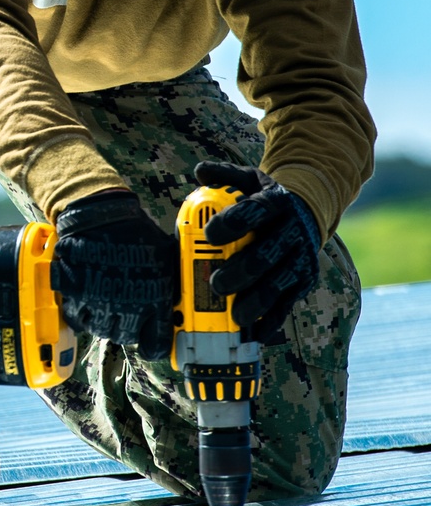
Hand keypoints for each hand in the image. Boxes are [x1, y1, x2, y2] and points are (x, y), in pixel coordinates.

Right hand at [50, 191, 178, 359]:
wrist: (100, 214)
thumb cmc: (135, 231)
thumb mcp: (164, 255)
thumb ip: (168, 282)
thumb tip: (178, 298)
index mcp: (155, 299)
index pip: (157, 344)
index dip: (153, 342)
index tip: (150, 338)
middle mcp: (128, 307)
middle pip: (126, 338)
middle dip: (127, 326)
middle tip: (124, 310)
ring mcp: (100, 303)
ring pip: (101, 330)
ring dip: (104, 319)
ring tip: (104, 300)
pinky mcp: (75, 296)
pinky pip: (77, 318)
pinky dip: (81, 311)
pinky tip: (86, 297)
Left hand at [193, 160, 320, 342]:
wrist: (304, 211)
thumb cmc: (263, 198)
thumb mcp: (247, 180)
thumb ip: (223, 175)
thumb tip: (200, 171)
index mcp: (275, 202)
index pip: (255, 211)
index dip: (233, 223)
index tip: (209, 234)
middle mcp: (292, 230)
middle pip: (266, 254)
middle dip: (240, 271)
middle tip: (216, 283)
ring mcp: (301, 258)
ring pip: (279, 283)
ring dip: (257, 302)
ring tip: (235, 316)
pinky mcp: (305, 280)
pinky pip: (288, 303)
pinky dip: (272, 320)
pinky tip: (256, 333)